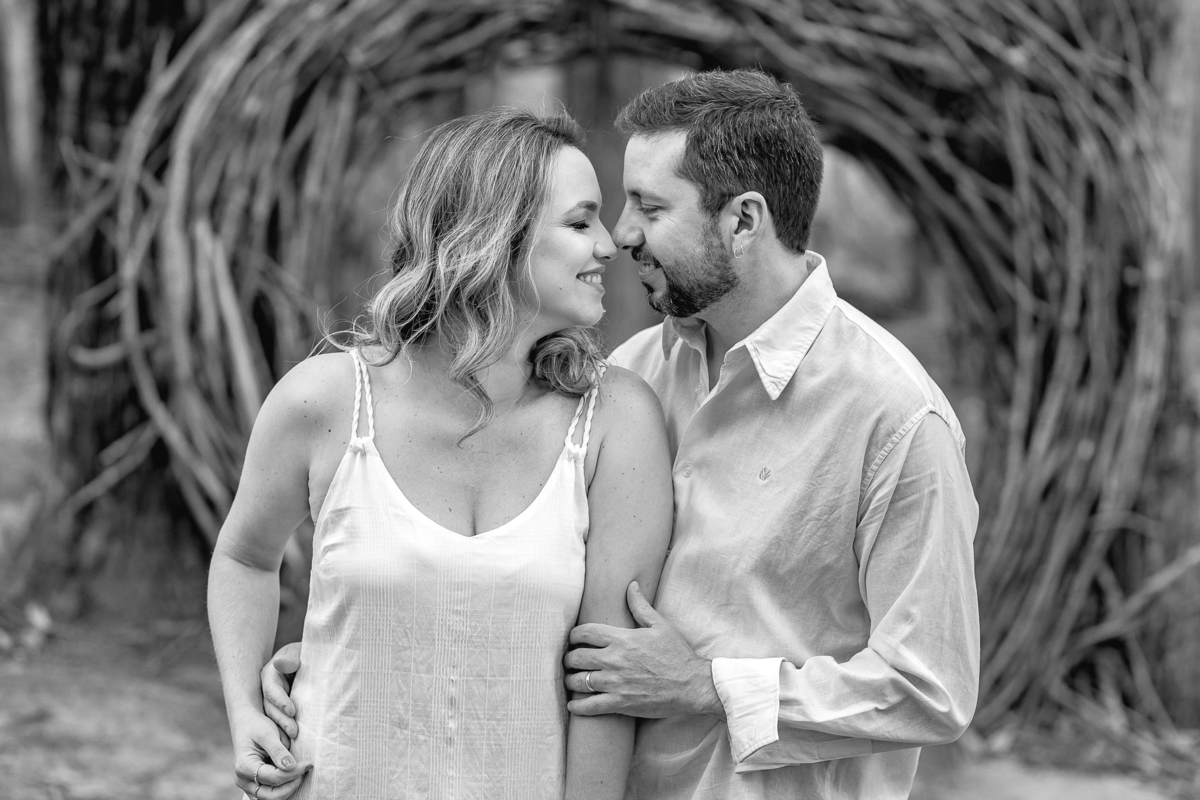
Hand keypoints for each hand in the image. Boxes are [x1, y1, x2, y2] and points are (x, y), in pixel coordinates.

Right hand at [231, 709, 309, 799]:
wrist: (245, 722)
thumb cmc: (256, 725)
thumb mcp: (268, 734)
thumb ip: (278, 751)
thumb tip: (291, 767)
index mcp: (244, 766)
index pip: (273, 778)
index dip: (293, 773)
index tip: (308, 763)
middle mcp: (243, 779)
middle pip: (271, 796)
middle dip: (291, 786)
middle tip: (305, 770)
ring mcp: (248, 784)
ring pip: (271, 798)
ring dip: (288, 788)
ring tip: (301, 773)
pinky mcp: (254, 783)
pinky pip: (270, 792)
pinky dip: (283, 787)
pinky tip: (294, 775)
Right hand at [262, 641, 301, 741]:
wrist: (309, 658)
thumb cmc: (304, 652)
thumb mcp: (296, 652)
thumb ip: (290, 659)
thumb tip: (281, 663)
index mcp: (270, 675)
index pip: (271, 689)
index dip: (280, 700)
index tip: (292, 710)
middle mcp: (269, 690)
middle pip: (270, 708)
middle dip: (282, 720)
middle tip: (294, 732)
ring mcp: (274, 701)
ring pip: (273, 718)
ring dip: (283, 729)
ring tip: (295, 738)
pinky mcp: (281, 711)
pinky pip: (280, 723)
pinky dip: (286, 732)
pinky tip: (294, 742)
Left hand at [563, 581, 722, 718]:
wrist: (692, 685)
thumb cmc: (677, 654)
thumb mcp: (660, 625)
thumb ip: (641, 606)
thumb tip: (631, 586)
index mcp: (622, 638)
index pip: (585, 632)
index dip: (574, 635)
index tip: (573, 639)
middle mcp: (615, 659)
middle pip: (577, 657)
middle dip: (569, 658)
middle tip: (569, 660)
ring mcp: (616, 682)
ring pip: (579, 681)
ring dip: (571, 680)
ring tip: (571, 680)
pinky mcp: (620, 703)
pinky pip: (590, 706)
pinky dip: (577, 706)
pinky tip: (572, 705)